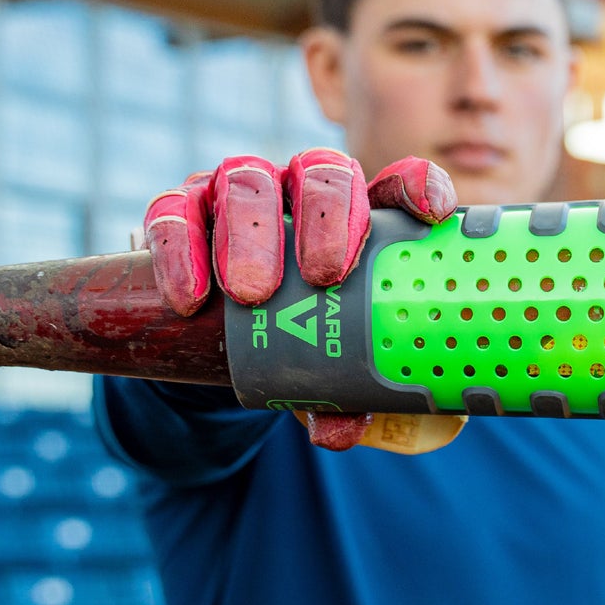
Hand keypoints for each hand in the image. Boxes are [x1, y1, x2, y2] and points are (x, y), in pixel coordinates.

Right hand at [144, 150, 457, 449]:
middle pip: (320, 172)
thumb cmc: (297, 330)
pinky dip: (180, 250)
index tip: (433, 212)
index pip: (395, 182)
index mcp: (356, 212)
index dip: (417, 185)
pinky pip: (172, 212)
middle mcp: (300, 187)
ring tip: (251, 296)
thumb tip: (336, 432)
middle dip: (325, 219)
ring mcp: (238, 191)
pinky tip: (190, 296)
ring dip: (250, 235)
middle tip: (324, 276)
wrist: (217, 333)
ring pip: (246, 181)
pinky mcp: (179, 208)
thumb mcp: (326, 359)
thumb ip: (339, 391)